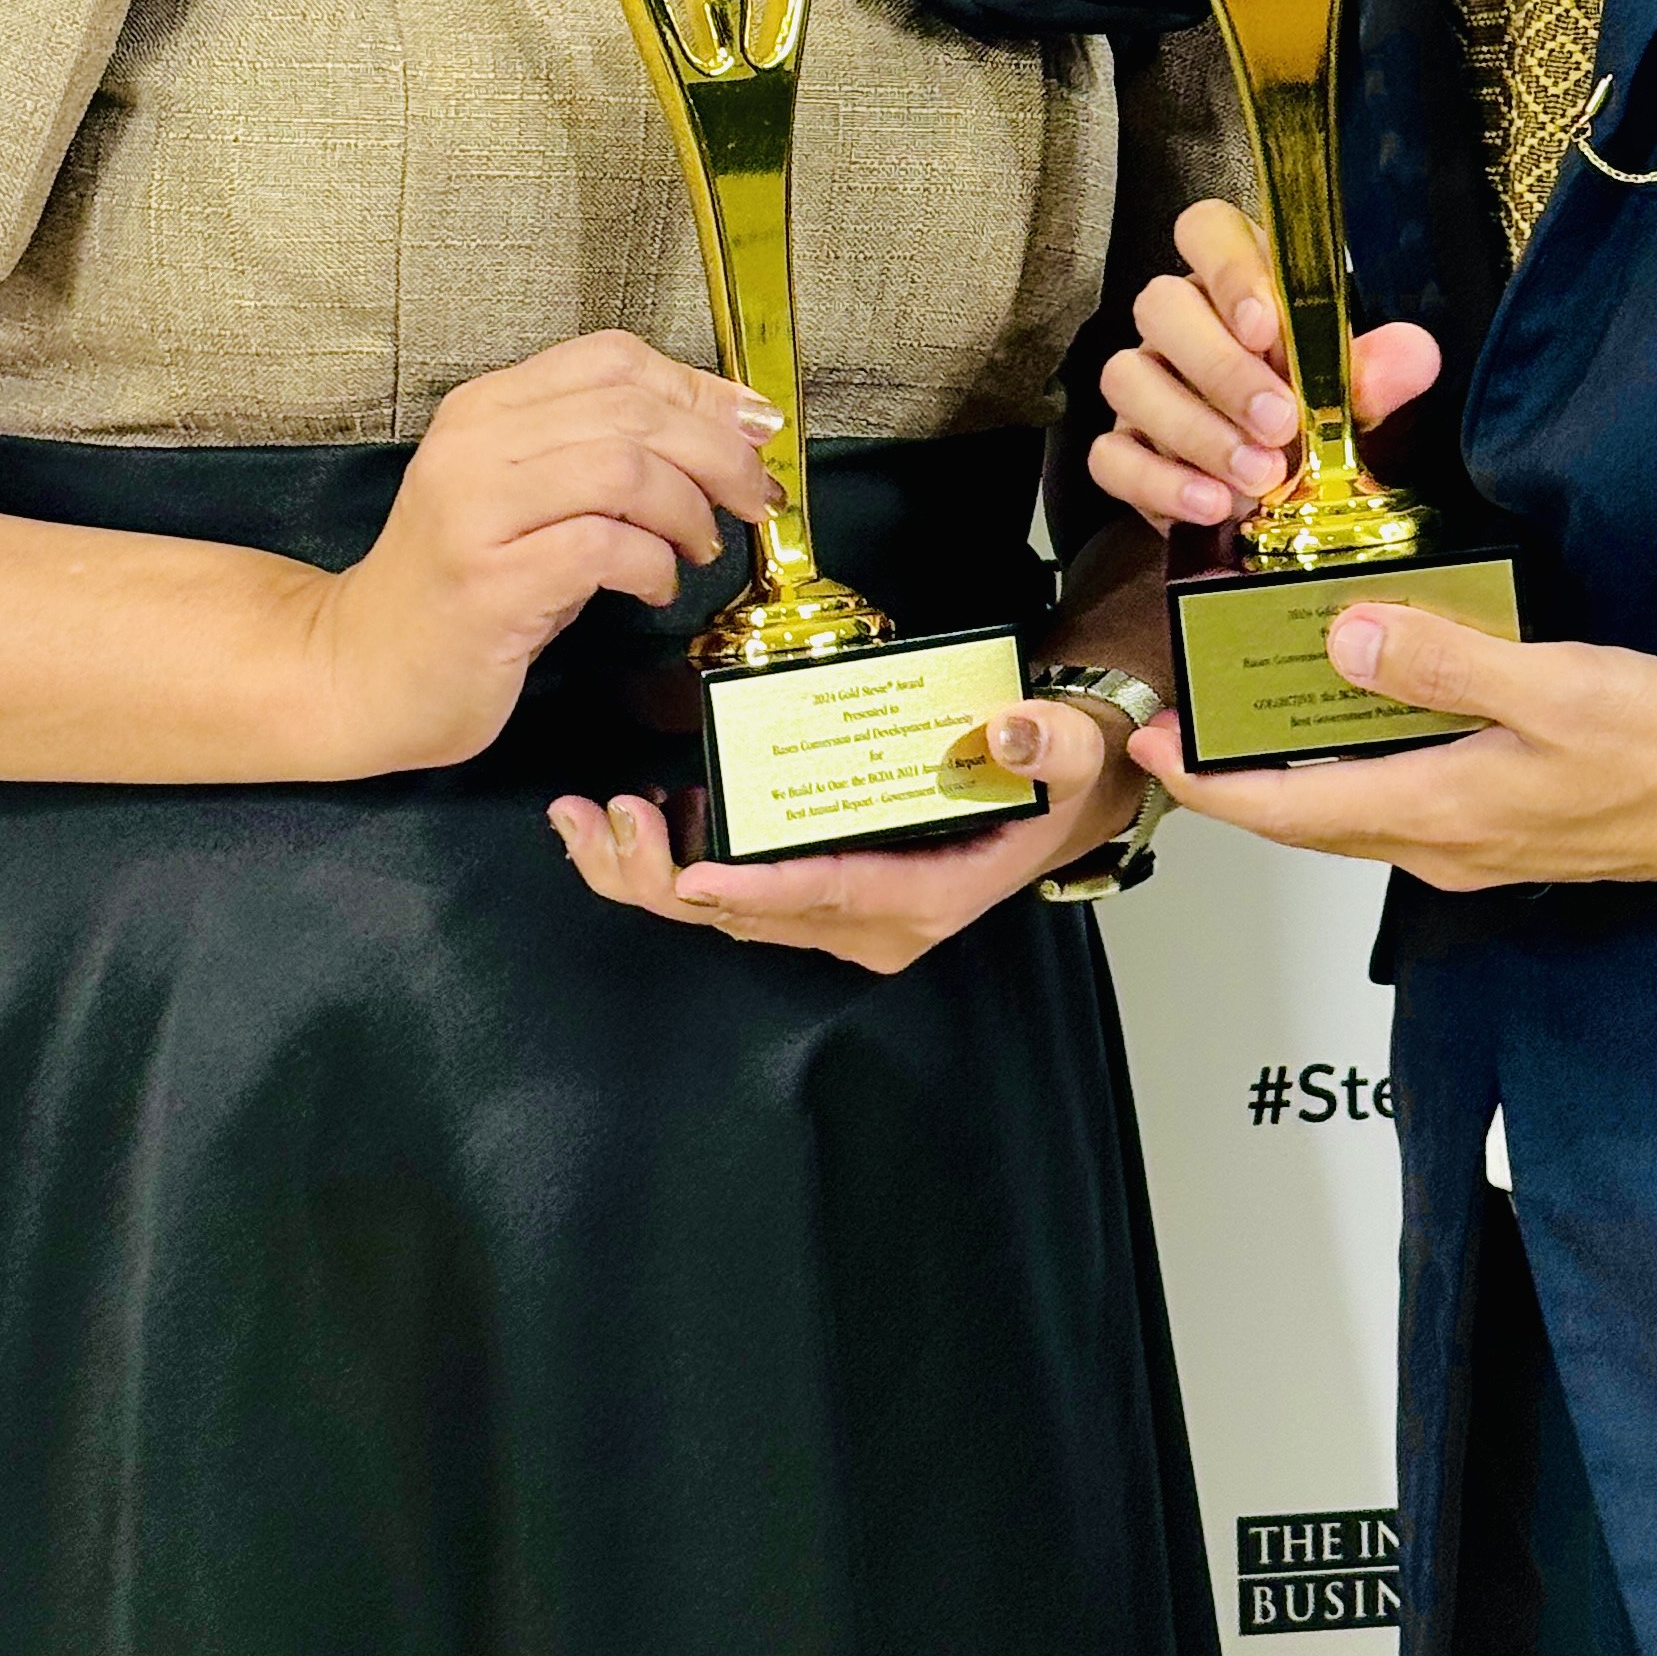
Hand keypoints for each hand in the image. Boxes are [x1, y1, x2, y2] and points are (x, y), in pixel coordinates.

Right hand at [307, 334, 780, 775]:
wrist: (358, 673)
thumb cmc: (461, 589)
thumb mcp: (528, 498)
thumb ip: (604, 455)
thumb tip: (726, 431)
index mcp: (486, 409)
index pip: (613, 360)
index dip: (700, 389)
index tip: (752, 429)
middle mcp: (474, 445)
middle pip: (632, 409)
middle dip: (717, 453)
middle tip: (753, 497)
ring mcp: (474, 513)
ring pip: (623, 469)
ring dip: (687, 509)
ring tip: (698, 547)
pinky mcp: (488, 584)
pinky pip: (602, 547)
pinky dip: (652, 565)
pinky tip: (654, 587)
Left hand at [551, 683, 1144, 976]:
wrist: (1058, 798)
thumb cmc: (1053, 777)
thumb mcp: (1069, 754)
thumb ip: (1048, 743)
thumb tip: (1013, 732)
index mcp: (926, 899)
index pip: (831, 896)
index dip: (758, 889)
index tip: (694, 873)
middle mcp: (873, 923)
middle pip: (753, 915)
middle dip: (666, 877)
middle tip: (605, 820)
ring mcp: (840, 914)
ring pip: (728, 911)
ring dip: (651, 870)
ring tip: (587, 820)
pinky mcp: (818, 891)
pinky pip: (734, 889)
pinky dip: (675, 858)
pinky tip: (637, 812)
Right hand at [1087, 198, 1440, 533]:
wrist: (1298, 491)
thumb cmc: (1322, 415)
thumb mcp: (1364, 391)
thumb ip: (1383, 369)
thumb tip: (1409, 357)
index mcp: (1237, 282)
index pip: (1207, 231)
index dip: (1229, 270)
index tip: (1266, 327)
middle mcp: (1179, 323)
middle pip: (1160, 305)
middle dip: (1221, 368)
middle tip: (1278, 423)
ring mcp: (1143, 384)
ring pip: (1127, 379)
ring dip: (1195, 431)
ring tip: (1258, 479)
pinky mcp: (1124, 448)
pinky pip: (1111, 456)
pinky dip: (1159, 483)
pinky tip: (1214, 506)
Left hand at [1128, 600, 1656, 893]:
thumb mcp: (1552, 688)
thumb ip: (1444, 664)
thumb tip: (1343, 644)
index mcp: (1439, 814)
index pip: (1289, 813)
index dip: (1210, 783)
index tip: (1153, 744)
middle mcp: (1442, 845)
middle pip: (1310, 817)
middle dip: (1238, 776)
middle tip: (1187, 718)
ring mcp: (1475, 842)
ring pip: (1354, 809)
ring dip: (1296, 769)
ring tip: (1255, 706)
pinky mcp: (1506, 825)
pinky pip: (1401, 797)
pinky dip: (1358, 761)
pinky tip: (1362, 713)